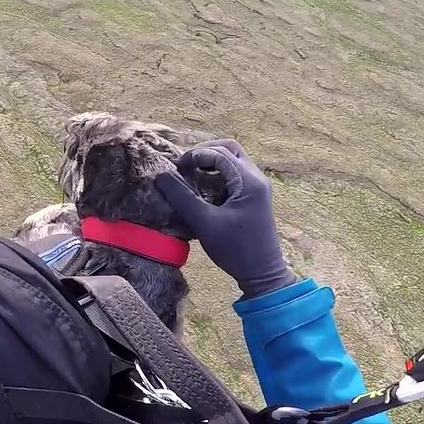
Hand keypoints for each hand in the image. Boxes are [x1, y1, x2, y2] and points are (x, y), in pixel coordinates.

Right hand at [155, 140, 296, 298]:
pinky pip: (236, 174)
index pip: (219, 153)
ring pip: (234, 160)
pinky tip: (203, 187)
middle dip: (204, 152)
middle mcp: (257, 178)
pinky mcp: (254, 197)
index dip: (195, 155)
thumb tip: (161, 176)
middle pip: (230, 149)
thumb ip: (182, 197)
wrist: (262, 274)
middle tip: (184, 166)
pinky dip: (218, 173)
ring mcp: (258, 187)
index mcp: (249, 181)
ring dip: (211, 162)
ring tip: (191, 174)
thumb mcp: (204, 223)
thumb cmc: (235, 250)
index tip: (176, 169)